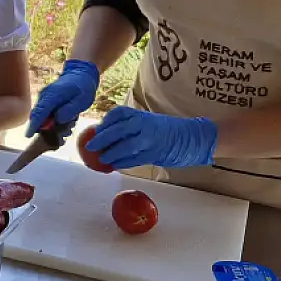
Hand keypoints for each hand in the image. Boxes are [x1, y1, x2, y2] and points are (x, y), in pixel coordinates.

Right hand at [27, 59, 100, 132]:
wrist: (81, 73)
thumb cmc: (83, 87)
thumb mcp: (82, 100)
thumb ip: (69, 110)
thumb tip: (57, 120)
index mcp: (53, 95)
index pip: (40, 112)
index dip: (34, 125)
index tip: (28, 135)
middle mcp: (45, 96)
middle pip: (38, 116)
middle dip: (46, 128)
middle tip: (65, 132)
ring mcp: (44, 97)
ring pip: (41, 115)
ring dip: (52, 124)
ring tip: (70, 124)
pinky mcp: (46, 99)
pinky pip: (45, 112)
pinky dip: (52, 119)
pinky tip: (66, 120)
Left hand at [86, 106, 217, 168]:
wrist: (189, 136)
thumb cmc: (162, 129)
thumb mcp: (145, 121)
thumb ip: (127, 125)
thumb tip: (102, 134)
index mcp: (140, 114)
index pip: (117, 114)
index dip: (105, 122)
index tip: (96, 130)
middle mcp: (144, 124)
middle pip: (118, 130)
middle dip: (102, 139)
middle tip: (90, 147)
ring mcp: (150, 139)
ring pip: (126, 146)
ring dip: (112, 153)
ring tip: (103, 159)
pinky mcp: (155, 153)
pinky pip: (136, 159)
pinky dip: (124, 163)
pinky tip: (116, 165)